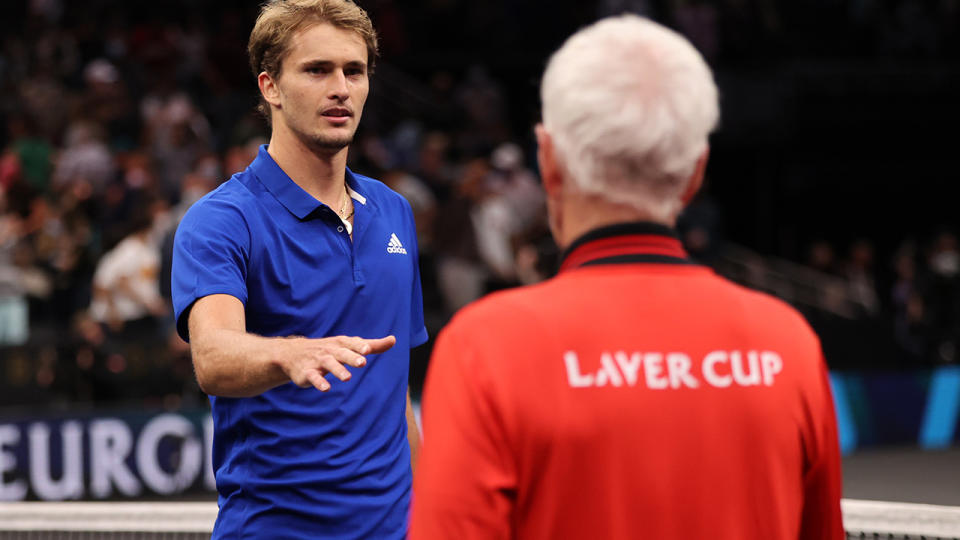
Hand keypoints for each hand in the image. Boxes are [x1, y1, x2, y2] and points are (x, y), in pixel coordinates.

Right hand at [279, 335, 395, 391]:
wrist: (294, 354)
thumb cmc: (329, 349)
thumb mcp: (349, 345)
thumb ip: (372, 344)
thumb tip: (393, 340)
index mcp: (341, 343)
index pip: (352, 343)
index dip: (360, 346)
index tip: (369, 349)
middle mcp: (330, 351)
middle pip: (342, 353)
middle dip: (351, 357)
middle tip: (363, 362)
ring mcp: (318, 361)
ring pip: (329, 364)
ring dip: (338, 370)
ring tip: (347, 378)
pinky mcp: (307, 373)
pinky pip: (313, 377)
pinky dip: (319, 382)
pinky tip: (326, 388)